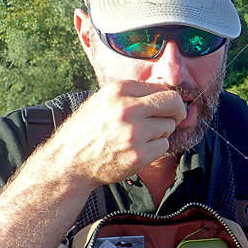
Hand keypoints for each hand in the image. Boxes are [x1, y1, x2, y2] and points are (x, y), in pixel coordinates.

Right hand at [47, 80, 186, 185]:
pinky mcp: (139, 154)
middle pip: (173, 103)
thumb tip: (165, 90)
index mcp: (118, 90)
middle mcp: (127, 109)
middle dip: (177, 111)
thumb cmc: (89, 128)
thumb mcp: (104, 100)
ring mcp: (134, 133)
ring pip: (169, 126)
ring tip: (141, 137)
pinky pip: (164, 146)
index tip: (165, 106)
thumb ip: (133, 94)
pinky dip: (155, 148)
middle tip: (173, 118)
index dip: (167, 98)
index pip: (161, 87)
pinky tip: (139, 149)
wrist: (70, 160)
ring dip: (161, 132)